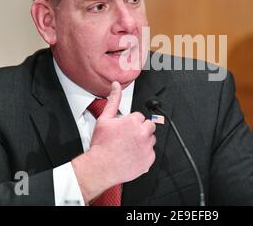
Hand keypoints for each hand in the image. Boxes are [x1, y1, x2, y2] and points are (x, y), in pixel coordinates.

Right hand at [72, 81, 155, 203]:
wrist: (100, 166)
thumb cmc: (102, 144)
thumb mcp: (105, 119)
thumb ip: (113, 100)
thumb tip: (116, 86)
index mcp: (133, 121)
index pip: (139, 116)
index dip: (131, 122)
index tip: (124, 129)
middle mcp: (143, 133)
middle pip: (149, 126)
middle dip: (140, 129)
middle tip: (128, 137)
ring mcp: (147, 147)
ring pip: (151, 139)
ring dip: (143, 141)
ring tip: (129, 146)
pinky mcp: (149, 159)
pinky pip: (151, 153)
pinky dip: (144, 154)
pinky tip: (133, 154)